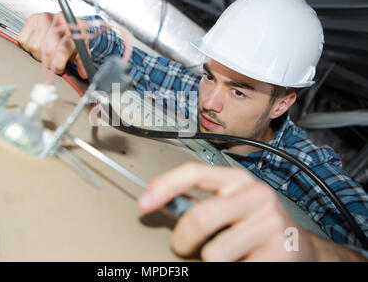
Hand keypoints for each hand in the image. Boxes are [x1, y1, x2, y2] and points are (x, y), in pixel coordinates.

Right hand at [18, 12, 88, 78]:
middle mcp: (58, 19)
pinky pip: (23, 40)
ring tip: (45, 53)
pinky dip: (28, 46)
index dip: (58, 64)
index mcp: (73, 27)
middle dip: (48, 62)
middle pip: (46, 50)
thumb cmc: (72, 36)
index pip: (62, 50)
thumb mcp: (80, 48)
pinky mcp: (32, 19)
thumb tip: (83, 73)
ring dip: (38, 55)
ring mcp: (44, 17)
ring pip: (34, 46)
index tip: (58, 69)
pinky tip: (37, 44)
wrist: (66, 22)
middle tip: (51, 63)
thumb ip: (81, 61)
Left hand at [138, 163, 319, 260]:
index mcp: (238, 179)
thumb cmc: (255, 225)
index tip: (144, 203)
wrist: (299, 247)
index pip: (194, 172)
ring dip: (211, 260)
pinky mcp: (279, 252)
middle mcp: (256, 194)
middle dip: (182, 239)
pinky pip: (231, 269)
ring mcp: (270, 222)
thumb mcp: (230, 205)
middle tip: (183, 247)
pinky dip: (231, 269)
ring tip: (227, 254)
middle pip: (199, 217)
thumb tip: (158, 200)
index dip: (164, 186)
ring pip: (213, 253)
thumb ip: (199, 201)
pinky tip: (245, 261)